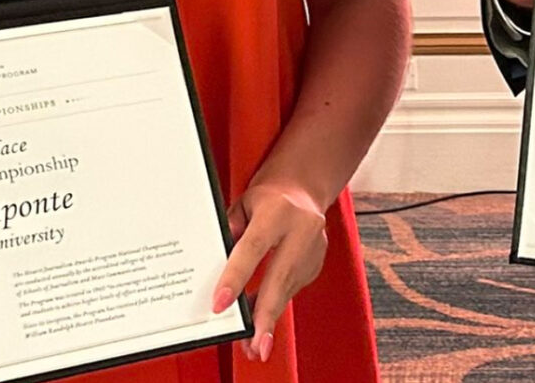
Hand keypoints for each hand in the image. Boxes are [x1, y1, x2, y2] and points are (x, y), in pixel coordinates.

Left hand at [213, 179, 328, 362]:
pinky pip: (292, 289)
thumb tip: (217, 264)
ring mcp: (314, 247)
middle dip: (266, 314)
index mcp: (278, 211)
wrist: (303, 188)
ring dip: (269, 316)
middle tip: (256, 344)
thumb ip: (229, 231)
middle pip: (280, 277)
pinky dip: (276, 303)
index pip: (253, 248)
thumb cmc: (268, 197)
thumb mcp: (242, 205)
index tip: (221, 303)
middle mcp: (302, 229)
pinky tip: (263, 318)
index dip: (236, 278)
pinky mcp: (317, 262)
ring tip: (254, 343)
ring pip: (288, 289)